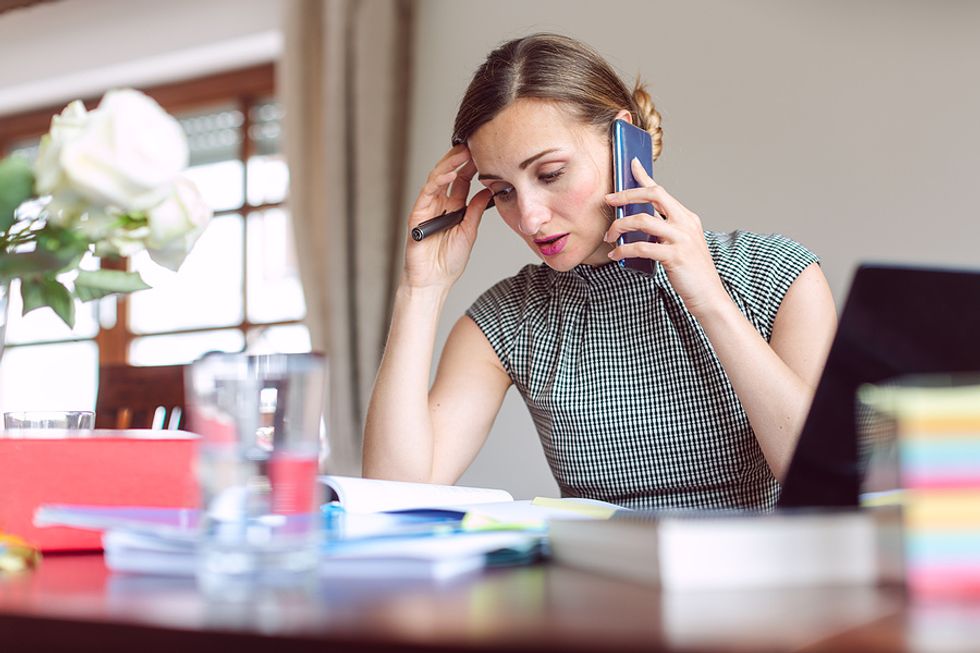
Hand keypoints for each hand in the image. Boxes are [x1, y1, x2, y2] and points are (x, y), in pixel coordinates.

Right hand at [403, 145, 492, 288]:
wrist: (433, 282)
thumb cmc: (448, 262)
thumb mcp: (469, 232)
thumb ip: (475, 211)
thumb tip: (487, 191)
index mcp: (453, 208)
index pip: (461, 181)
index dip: (471, 166)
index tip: (484, 153)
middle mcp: (439, 204)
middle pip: (449, 174)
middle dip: (460, 158)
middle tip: (474, 144)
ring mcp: (427, 208)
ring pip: (437, 178)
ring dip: (450, 164)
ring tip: (464, 151)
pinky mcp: (417, 215)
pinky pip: (427, 193)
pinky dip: (438, 181)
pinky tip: (450, 173)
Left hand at [603, 158, 727, 315]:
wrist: (708, 295)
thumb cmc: (690, 272)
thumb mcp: (680, 244)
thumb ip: (664, 231)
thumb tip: (637, 223)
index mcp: (686, 218)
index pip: (661, 191)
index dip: (644, 176)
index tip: (631, 164)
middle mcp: (685, 223)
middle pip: (653, 195)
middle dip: (626, 194)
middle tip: (609, 200)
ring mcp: (681, 238)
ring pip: (642, 220)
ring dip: (620, 226)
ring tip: (609, 236)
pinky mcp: (674, 256)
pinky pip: (641, 247)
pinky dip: (623, 249)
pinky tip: (616, 254)